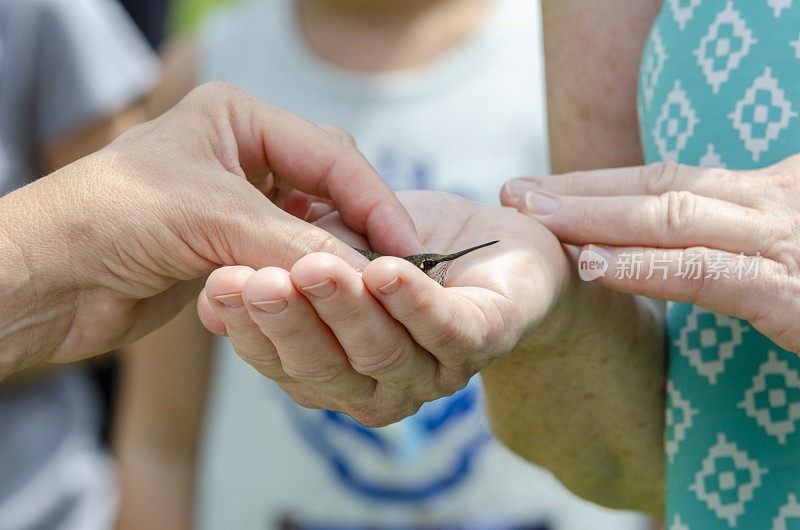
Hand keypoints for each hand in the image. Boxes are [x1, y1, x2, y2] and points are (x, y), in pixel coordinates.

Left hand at [0, 82, 419, 375]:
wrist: (44, 280)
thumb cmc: (110, 218)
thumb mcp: (214, 217)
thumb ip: (296, 242)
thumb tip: (369, 274)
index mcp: (240, 119)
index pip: (332, 154)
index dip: (375, 200)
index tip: (406, 248)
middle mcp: (243, 155)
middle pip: (329, 187)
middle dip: (357, 228)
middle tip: (389, 273)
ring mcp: (237, 204)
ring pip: (310, 229)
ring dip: (328, 262)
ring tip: (356, 292)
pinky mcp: (229, 248)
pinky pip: (285, 261)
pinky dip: (301, 283)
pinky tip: (316, 301)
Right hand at [201, 191, 571, 425]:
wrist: (500, 247)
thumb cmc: (410, 249)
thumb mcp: (333, 243)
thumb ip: (284, 266)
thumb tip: (213, 295)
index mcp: (339, 372)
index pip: (285, 363)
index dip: (251, 329)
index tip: (222, 284)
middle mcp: (383, 385)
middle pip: (327, 368)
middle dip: (291, 322)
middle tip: (261, 279)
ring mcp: (436, 370)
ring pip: (381, 351)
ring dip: (346, 310)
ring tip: (315, 266)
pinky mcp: (486, 339)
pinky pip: (445, 328)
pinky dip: (414, 302)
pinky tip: (387, 270)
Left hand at [502, 156, 799, 352]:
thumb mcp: (791, 248)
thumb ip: (741, 237)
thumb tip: (687, 245)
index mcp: (769, 194)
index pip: (670, 181)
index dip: (599, 184)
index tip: (541, 188)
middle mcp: (773, 204)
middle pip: (659, 188)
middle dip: (578, 190)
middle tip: (513, 192)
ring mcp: (783, 241)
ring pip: (671, 218)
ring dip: (593, 215)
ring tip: (531, 216)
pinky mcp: (790, 292)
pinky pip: (705, 274)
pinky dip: (646, 267)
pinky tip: (594, 266)